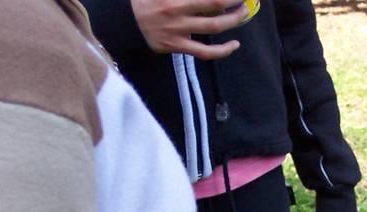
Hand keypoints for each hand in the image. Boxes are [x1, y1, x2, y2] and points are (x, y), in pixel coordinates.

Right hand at [130, 0, 247, 59]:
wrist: (122, 22)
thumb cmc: (143, 0)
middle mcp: (176, 10)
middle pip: (215, 4)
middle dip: (234, 1)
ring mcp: (178, 29)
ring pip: (214, 27)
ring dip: (234, 20)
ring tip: (244, 14)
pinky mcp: (177, 46)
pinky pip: (205, 52)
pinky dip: (223, 50)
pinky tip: (234, 45)